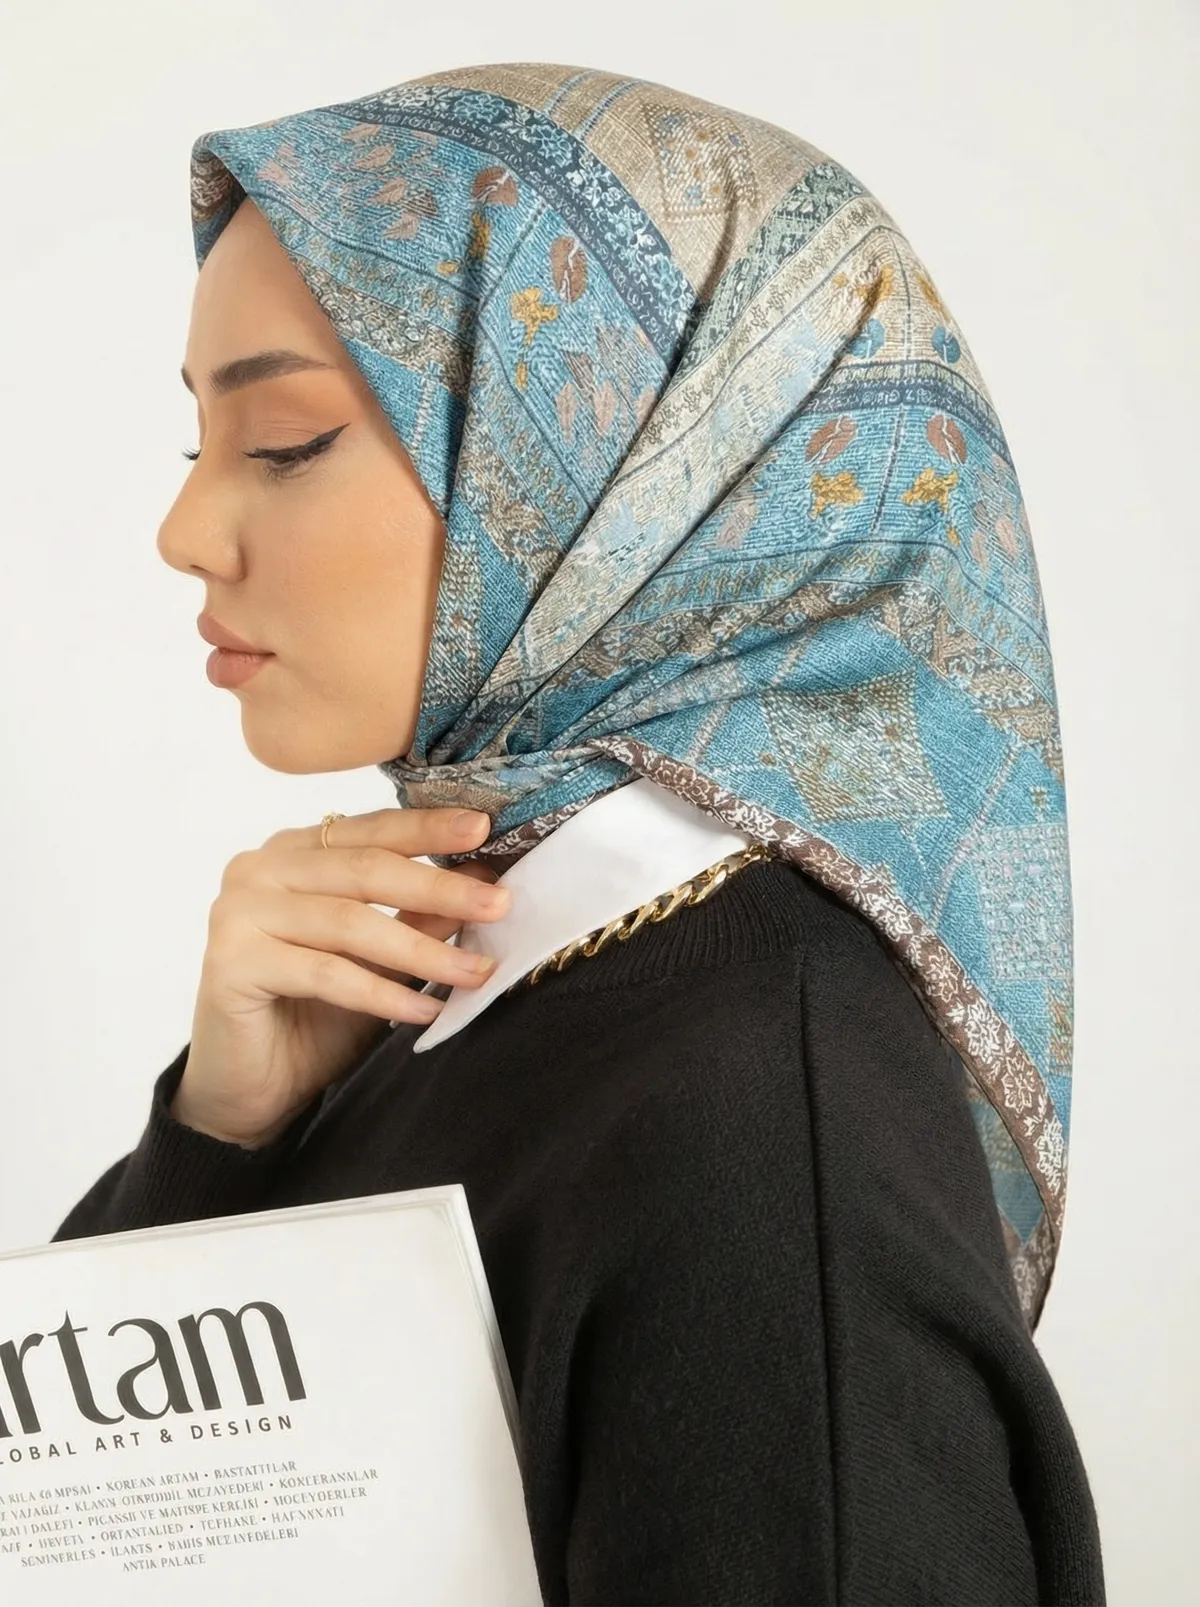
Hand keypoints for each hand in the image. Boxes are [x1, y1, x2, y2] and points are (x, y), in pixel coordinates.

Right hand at [171, 808, 509, 1147]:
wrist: (252, 1087)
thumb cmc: (315, 1015)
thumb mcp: (381, 960)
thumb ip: (419, 916)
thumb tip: (485, 879)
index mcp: (294, 851)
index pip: (371, 830)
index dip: (428, 828)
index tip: (484, 828)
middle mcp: (259, 869)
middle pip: (365, 869)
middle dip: (440, 888)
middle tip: (499, 905)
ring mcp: (238, 911)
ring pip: (350, 921)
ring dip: (422, 951)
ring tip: (475, 973)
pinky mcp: (230, 961)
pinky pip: (325, 972)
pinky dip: (383, 994)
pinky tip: (426, 1011)